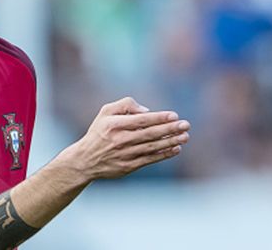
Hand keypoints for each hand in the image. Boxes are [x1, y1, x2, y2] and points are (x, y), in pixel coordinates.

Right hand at [62, 97, 189, 180]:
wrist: (85, 160)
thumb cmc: (99, 132)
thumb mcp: (105, 112)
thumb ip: (125, 104)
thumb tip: (147, 110)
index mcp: (114, 125)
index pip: (141, 120)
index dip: (159, 118)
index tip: (174, 115)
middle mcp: (120, 140)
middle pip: (150, 134)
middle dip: (170, 129)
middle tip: (186, 125)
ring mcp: (125, 155)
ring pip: (152, 147)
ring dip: (171, 142)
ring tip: (185, 136)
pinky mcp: (128, 167)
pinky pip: (150, 160)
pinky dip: (163, 154)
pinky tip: (175, 149)